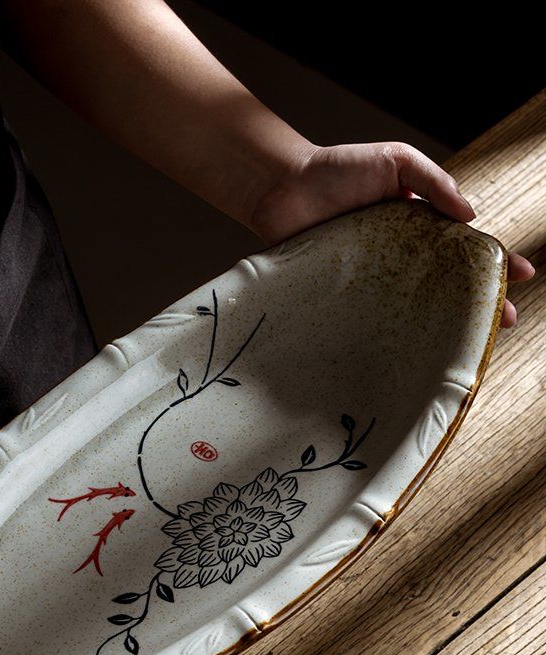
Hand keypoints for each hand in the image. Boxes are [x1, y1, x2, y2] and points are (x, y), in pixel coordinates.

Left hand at [248, 142, 535, 327]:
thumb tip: (471, 215)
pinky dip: (390, 330)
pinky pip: (371, 312)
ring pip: (413, 303)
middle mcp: (398, 254)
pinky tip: (408, 346)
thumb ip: (432, 182)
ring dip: (440, 323)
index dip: (493, 260)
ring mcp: (372, 276)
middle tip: (503, 322)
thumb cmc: (336, 169)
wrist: (280, 187)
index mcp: (417, 224)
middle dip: (477, 300)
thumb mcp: (394, 161)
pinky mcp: (344, 292)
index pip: (463, 244)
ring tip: (465, 341)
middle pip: (445, 281)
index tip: (521, 277)